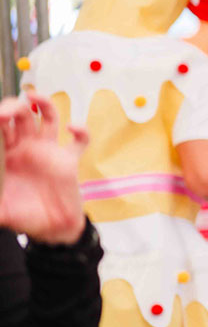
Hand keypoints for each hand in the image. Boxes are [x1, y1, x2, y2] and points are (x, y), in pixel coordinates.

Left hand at [0, 92, 88, 244]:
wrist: (51, 229)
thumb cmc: (24, 217)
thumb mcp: (1, 209)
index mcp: (6, 155)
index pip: (1, 127)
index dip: (0, 117)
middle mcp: (26, 148)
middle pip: (22, 115)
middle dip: (15, 107)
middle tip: (12, 109)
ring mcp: (48, 152)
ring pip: (47, 118)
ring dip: (43, 103)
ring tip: (35, 97)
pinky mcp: (68, 160)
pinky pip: (78, 141)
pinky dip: (80, 131)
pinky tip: (73, 128)